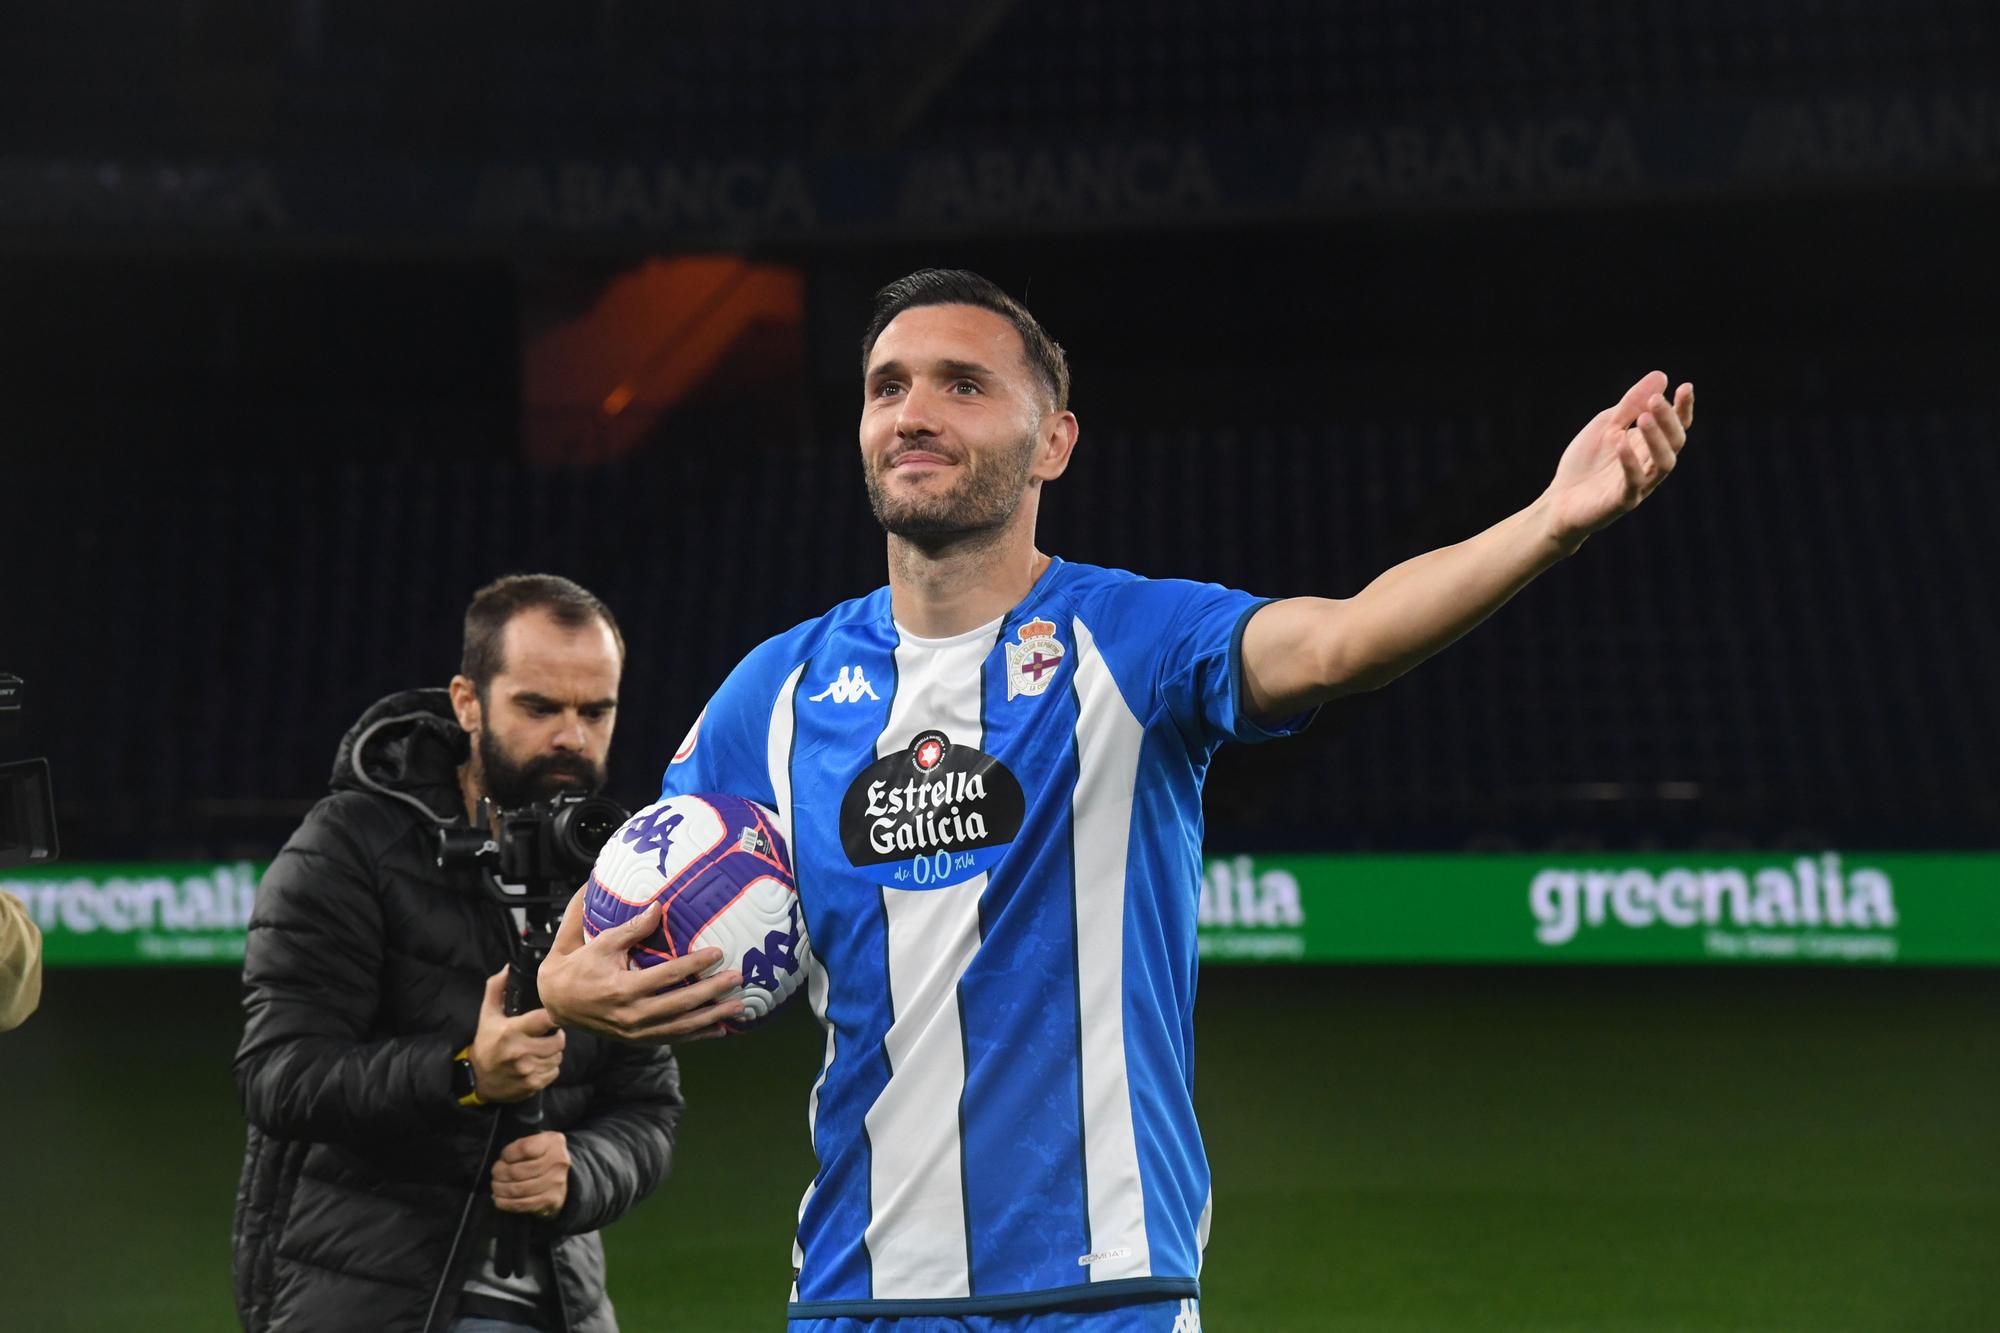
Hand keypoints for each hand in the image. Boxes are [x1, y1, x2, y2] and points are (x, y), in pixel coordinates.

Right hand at [469, 968, 565, 1103]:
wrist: (477, 1079)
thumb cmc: (486, 1042)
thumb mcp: (487, 1015)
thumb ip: (496, 988)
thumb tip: (508, 967)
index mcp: (511, 1031)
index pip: (546, 1019)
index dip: (554, 1016)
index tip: (552, 1016)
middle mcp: (519, 1052)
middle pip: (559, 1041)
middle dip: (556, 1037)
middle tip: (546, 1035)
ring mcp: (526, 1070)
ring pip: (558, 1057)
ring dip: (553, 1053)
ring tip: (539, 1049)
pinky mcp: (531, 1085)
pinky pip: (554, 1072)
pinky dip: (549, 1068)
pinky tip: (536, 1064)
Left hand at [491, 1130, 569, 1217]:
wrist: (562, 1175)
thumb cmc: (541, 1155)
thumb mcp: (535, 1141)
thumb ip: (520, 1146)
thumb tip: (501, 1164)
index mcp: (554, 1142)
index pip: (524, 1148)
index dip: (508, 1154)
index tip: (503, 1157)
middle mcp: (558, 1162)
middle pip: (518, 1171)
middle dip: (500, 1173)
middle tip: (495, 1173)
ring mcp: (556, 1183)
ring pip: (518, 1189)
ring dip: (500, 1189)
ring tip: (496, 1185)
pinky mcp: (551, 1200)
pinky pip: (523, 1204)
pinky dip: (506, 1203)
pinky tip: (499, 1199)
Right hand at [536, 889, 747, 1043]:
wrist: (557, 1001)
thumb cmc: (580, 965)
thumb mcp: (601, 943)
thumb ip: (631, 929)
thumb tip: (657, 907)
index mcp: (622, 989)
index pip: (666, 976)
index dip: (694, 965)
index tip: (718, 953)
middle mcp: (631, 1015)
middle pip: (680, 1005)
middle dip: (712, 992)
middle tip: (737, 978)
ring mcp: (635, 1032)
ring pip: (680, 1027)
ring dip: (712, 1017)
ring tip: (739, 1006)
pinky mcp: (638, 1040)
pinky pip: (673, 1039)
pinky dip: (698, 1035)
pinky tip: (720, 1028)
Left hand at [1542, 371, 1695, 546]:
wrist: (1560, 499)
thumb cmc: (1586, 462)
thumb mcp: (1606, 425)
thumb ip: (1631, 404)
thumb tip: (1661, 376)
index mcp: (1649, 445)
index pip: (1676, 426)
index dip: (1683, 408)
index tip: (1685, 386)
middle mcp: (1651, 464)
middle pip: (1675, 442)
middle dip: (1668, 419)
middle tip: (1655, 399)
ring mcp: (1640, 485)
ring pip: (1664, 463)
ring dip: (1656, 439)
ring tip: (1644, 418)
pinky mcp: (1623, 501)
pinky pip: (1633, 482)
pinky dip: (1629, 461)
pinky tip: (1621, 442)